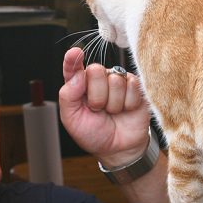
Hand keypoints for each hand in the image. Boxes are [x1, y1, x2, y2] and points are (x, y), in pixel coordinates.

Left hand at [58, 48, 151, 165]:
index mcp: (78, 85)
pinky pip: (132, 85)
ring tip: (112, 112)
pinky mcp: (135, 86)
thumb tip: (78, 75)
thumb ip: (68, 96)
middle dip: (97, 95)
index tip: (75, 53)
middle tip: (98, 109)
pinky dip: (128, 103)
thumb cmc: (93, 133)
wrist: (119, 148)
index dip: (73, 59)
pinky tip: (125, 109)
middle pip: (96, 70)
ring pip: (115, 80)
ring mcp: (117, 81)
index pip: (73, 67)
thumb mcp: (72, 119)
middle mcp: (97, 79)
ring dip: (113, 103)